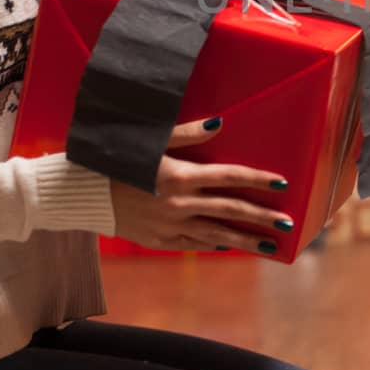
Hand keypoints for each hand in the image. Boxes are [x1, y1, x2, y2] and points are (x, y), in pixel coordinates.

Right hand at [109, 117, 291, 252]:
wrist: (81, 193)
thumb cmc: (117, 158)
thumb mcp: (151, 141)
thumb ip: (188, 133)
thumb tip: (220, 123)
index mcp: (180, 176)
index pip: (230, 177)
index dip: (258, 180)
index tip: (282, 184)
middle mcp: (179, 204)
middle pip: (230, 211)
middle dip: (262, 218)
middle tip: (288, 225)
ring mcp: (169, 225)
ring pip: (216, 235)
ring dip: (245, 240)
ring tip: (271, 247)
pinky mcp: (158, 240)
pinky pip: (192, 243)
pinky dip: (212, 244)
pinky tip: (229, 245)